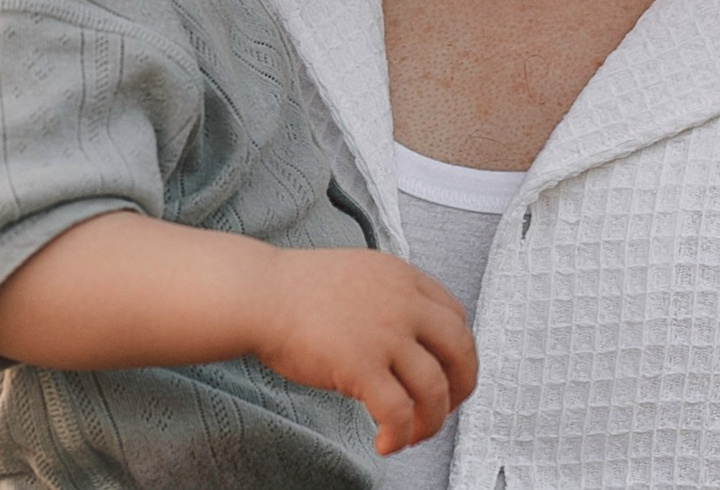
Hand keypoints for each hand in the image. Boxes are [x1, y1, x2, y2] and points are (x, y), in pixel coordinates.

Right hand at [249, 247, 478, 454]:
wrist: (257, 294)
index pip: (456, 315)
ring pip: (435, 388)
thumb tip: (409, 342)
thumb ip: (388, 299)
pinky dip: (400, 434)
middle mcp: (401, 302)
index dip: (458, 352)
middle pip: (460, 349)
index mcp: (401, 277)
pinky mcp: (362, 364)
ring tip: (411, 435)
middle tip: (446, 408)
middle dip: (462, 387)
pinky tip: (385, 442)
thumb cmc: (294, 291)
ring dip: (431, 421)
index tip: (449, 374)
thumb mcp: (357, 276)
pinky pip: (398, 412)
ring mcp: (384, 333)